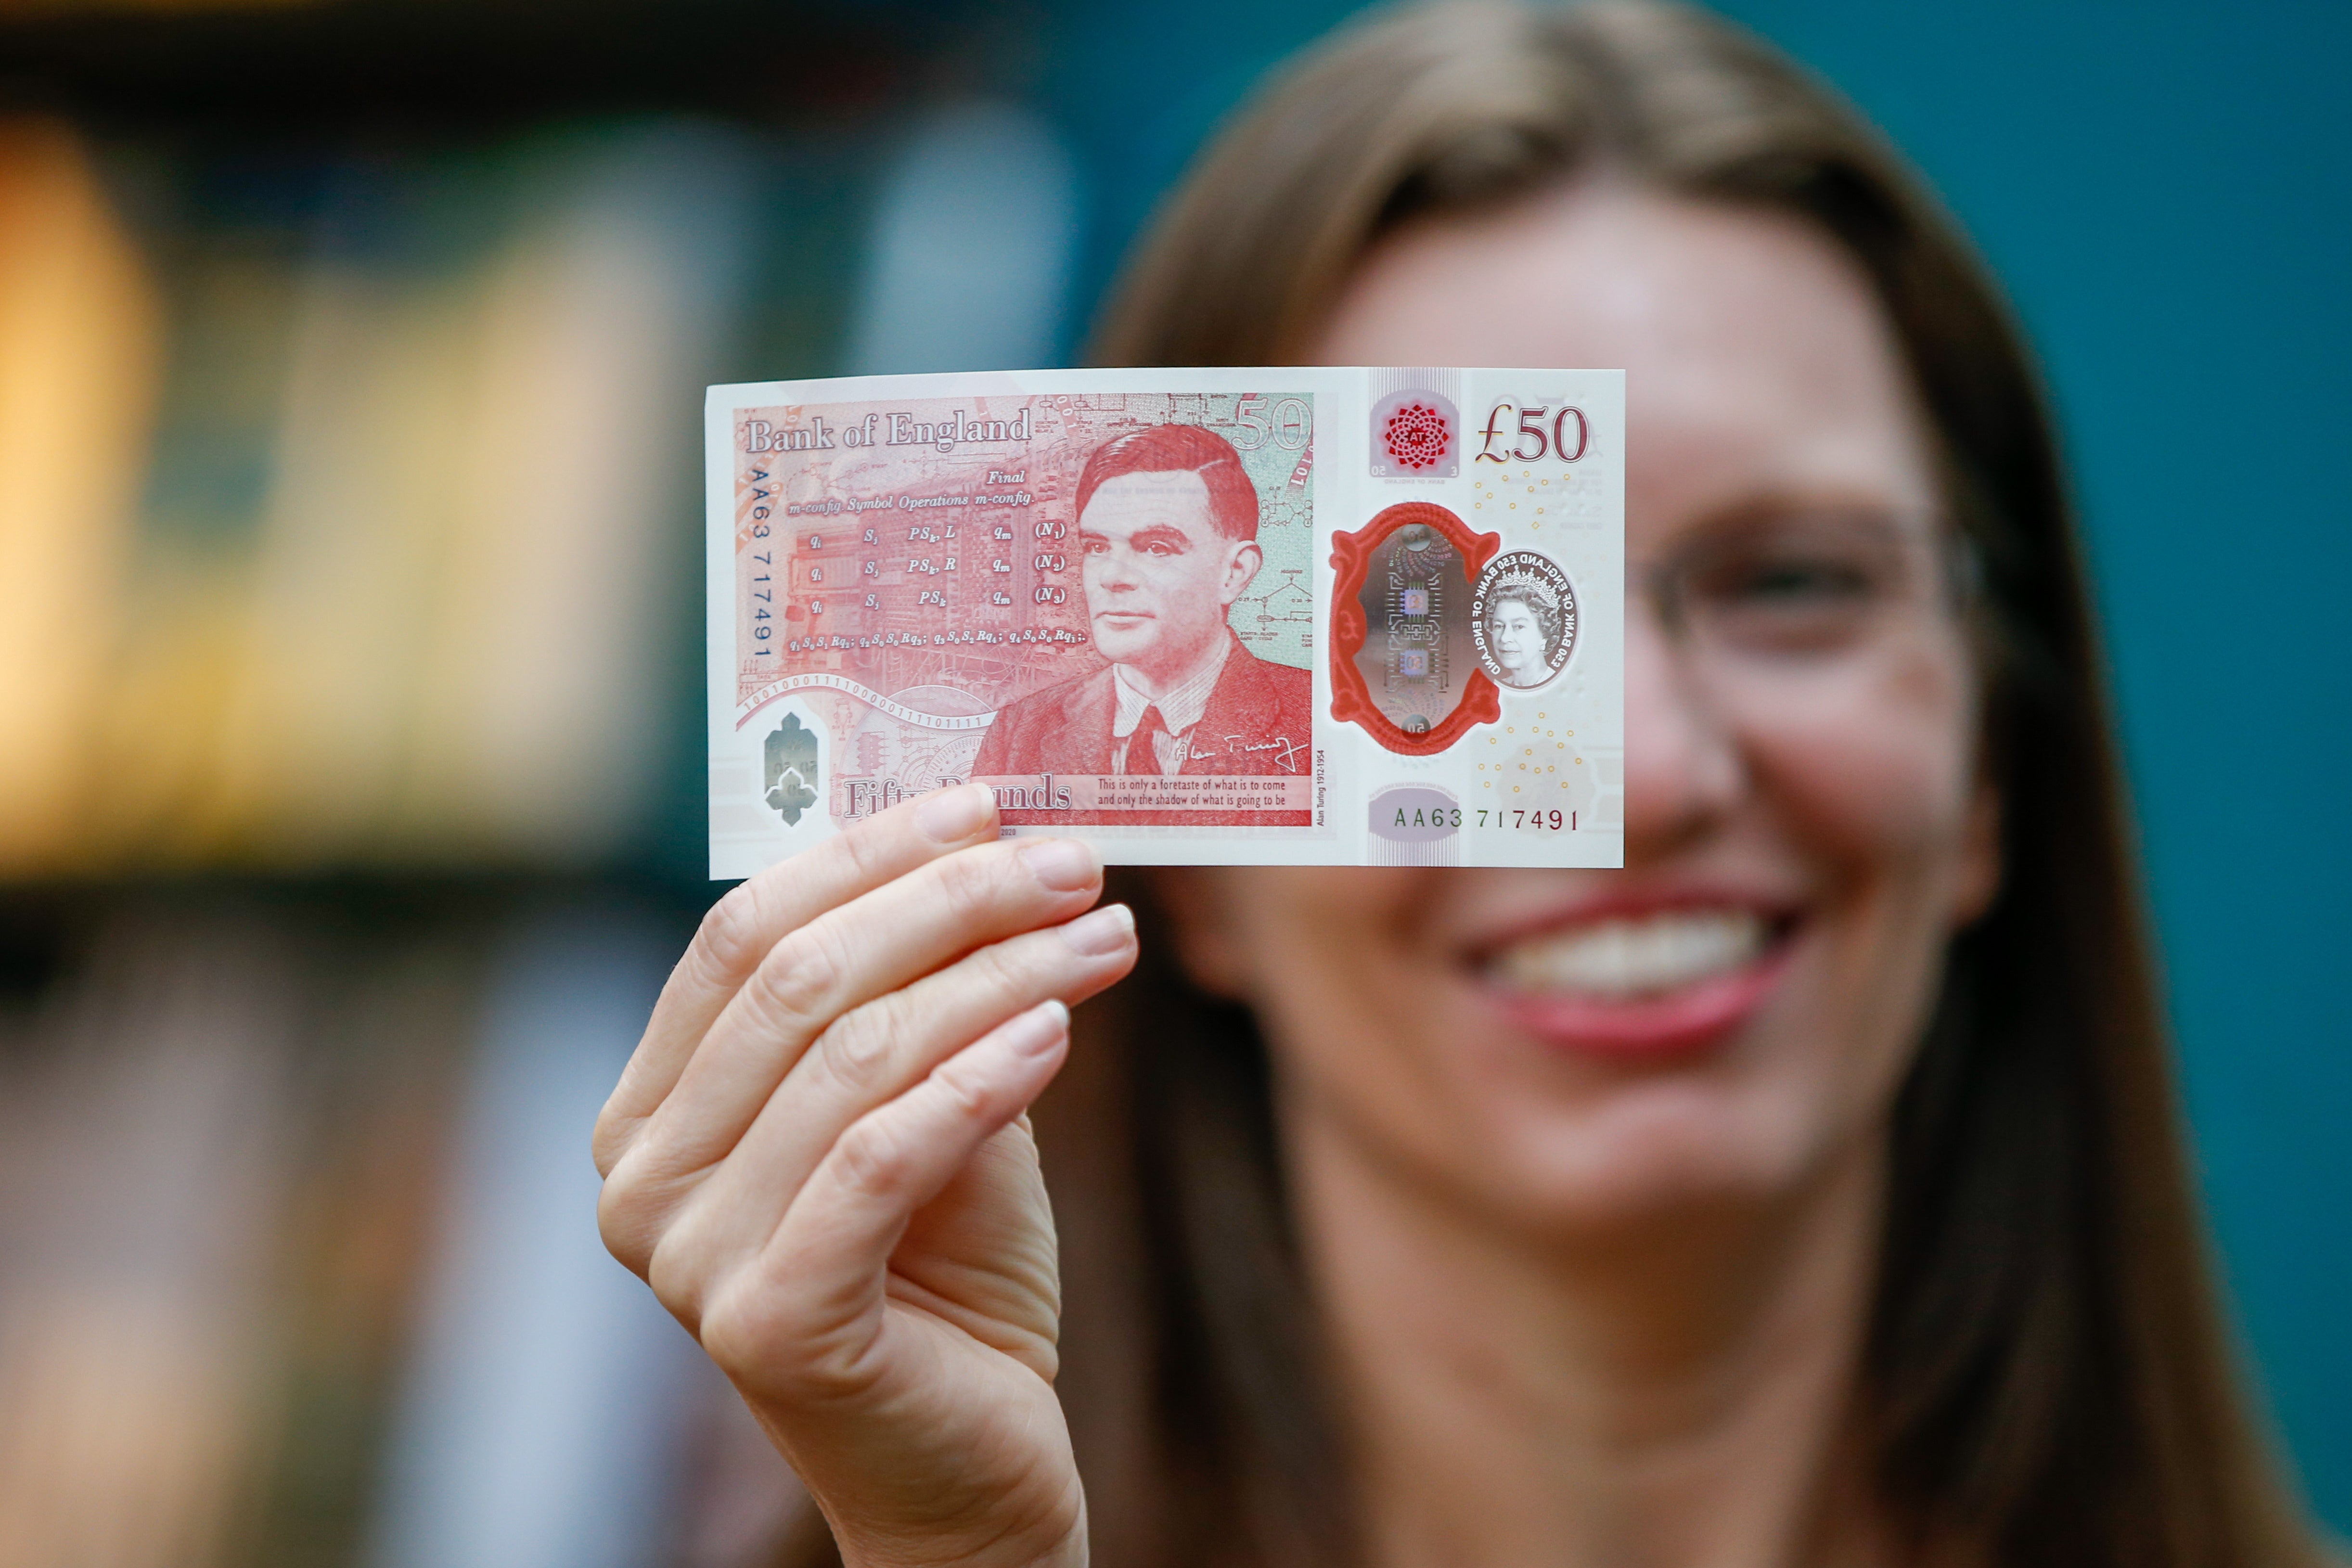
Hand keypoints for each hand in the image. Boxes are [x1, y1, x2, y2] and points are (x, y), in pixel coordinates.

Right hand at [593, 784, 1136, 1567]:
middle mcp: (641, 1180)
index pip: (743, 935)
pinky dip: (980, 1079)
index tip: (989, 804)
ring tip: (1103, 935)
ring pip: (853, 1056)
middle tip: (1072, 861)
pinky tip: (1062, 1033)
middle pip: (796, 980)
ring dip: (997, 975)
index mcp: (652, 1110)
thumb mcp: (932, 1104)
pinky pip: (882, 1157)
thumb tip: (993, 848)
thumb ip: (924, 1000)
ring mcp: (690, 1260)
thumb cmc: (947, 1275)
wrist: (968, 1465)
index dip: (869, 855)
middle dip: (949, 900)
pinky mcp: (769, 1324)